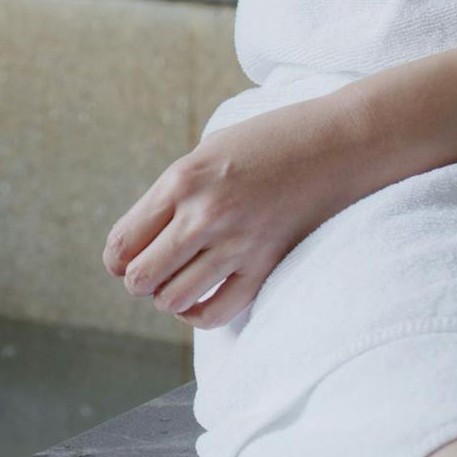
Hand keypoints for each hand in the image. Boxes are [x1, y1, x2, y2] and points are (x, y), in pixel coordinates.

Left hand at [103, 94, 371, 327]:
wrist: (341, 143)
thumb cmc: (270, 141)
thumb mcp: (206, 152)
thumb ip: (173, 193)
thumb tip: (139, 239)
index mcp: (181, 181)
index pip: (123, 241)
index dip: (115, 260)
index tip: (122, 261)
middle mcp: (204, 215)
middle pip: (140, 277)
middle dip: (136, 281)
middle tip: (149, 273)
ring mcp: (237, 244)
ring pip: (172, 299)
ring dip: (165, 297)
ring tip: (175, 283)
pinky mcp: (267, 265)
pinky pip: (216, 312)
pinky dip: (196, 314)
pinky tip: (196, 302)